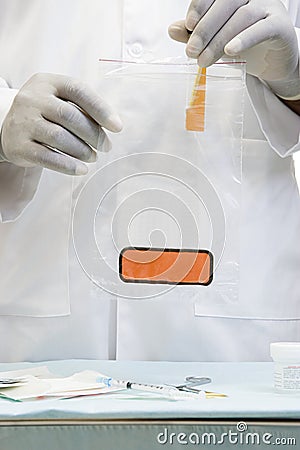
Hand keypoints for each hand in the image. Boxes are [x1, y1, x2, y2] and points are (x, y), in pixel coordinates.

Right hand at [0, 73, 121, 174]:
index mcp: (48, 82)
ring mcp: (23, 122)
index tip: (117, 127)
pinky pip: (47, 157)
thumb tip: (113, 125)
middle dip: (94, 134)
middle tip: (106, 147)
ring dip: (82, 150)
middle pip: (70, 116)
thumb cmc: (45, 115)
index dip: (101, 109)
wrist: (9, 129)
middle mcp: (32, 98)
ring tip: (93, 157)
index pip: (78, 90)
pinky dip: (68, 165)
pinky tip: (81, 169)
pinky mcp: (18, 145)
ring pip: (59, 137)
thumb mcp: (60, 101)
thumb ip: (83, 108)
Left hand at [169, 0, 299, 96]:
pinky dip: (244, 39)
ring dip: (219, 41)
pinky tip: (230, 51)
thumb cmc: (243, 43)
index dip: (199, 7)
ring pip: (242, 17)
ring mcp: (268, 7)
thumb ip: (194, 33)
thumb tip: (172, 29)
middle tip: (191, 51)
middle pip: (226, 4)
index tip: (188, 26)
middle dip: (205, 29)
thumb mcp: (215, 39)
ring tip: (204, 60)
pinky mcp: (280, 25)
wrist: (273, 60)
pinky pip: (262, 29)